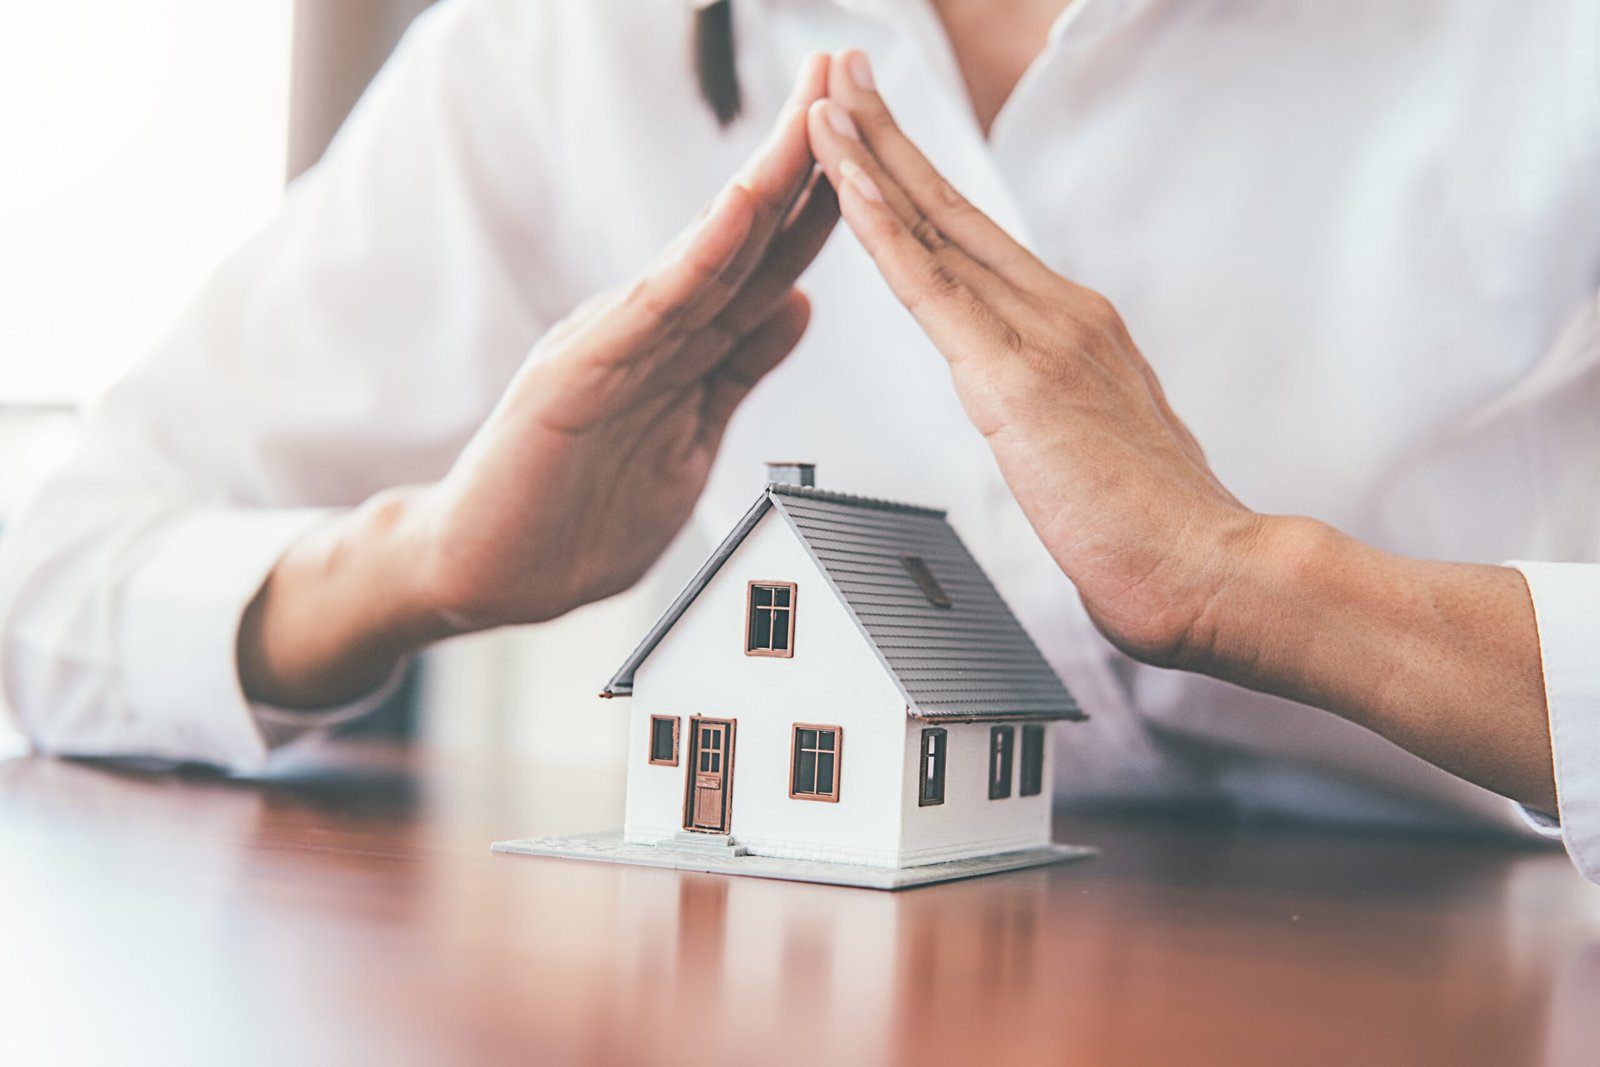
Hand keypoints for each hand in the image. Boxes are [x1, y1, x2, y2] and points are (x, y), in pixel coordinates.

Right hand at [240, 55, 838, 705]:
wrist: (485, 572)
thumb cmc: (575, 512)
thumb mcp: (688, 434)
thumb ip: (737, 368)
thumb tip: (799, 305)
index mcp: (682, 343)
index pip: (767, 260)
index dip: (823, 199)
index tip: (874, 142)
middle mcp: (650, 326)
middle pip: (745, 232)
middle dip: (802, 153)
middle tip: (845, 71)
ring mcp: (613, 344)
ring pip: (707, 253)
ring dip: (764, 179)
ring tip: (810, 111)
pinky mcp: (577, 376)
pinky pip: (652, 311)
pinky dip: (699, 259)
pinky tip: (739, 210)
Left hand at [805, 50, 1258, 668]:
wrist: (1212, 571)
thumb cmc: (1158, 534)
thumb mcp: (1100, 452)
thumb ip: (1066, 419)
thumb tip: (1044, 428)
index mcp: (1076, 330)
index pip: (978, 242)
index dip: (923, 184)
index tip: (883, 135)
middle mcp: (1059, 313)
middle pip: (952, 210)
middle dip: (890, 136)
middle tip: (844, 75)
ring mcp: (1041, 335)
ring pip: (934, 229)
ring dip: (870, 159)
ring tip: (825, 102)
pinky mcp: (1017, 377)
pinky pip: (930, 285)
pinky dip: (881, 224)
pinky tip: (845, 181)